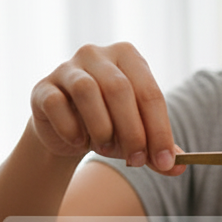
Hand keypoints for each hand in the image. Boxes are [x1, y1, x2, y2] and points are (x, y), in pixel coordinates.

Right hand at [29, 42, 186, 174]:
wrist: (66, 131)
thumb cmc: (110, 127)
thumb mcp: (138, 138)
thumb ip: (158, 151)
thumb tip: (178, 167)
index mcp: (128, 57)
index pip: (150, 93)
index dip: (159, 130)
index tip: (165, 161)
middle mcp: (97, 54)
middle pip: (120, 89)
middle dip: (133, 132)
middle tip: (136, 161)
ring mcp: (67, 68)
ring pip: (87, 91)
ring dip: (101, 128)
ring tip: (105, 148)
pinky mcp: (43, 87)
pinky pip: (57, 104)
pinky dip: (71, 129)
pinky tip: (78, 141)